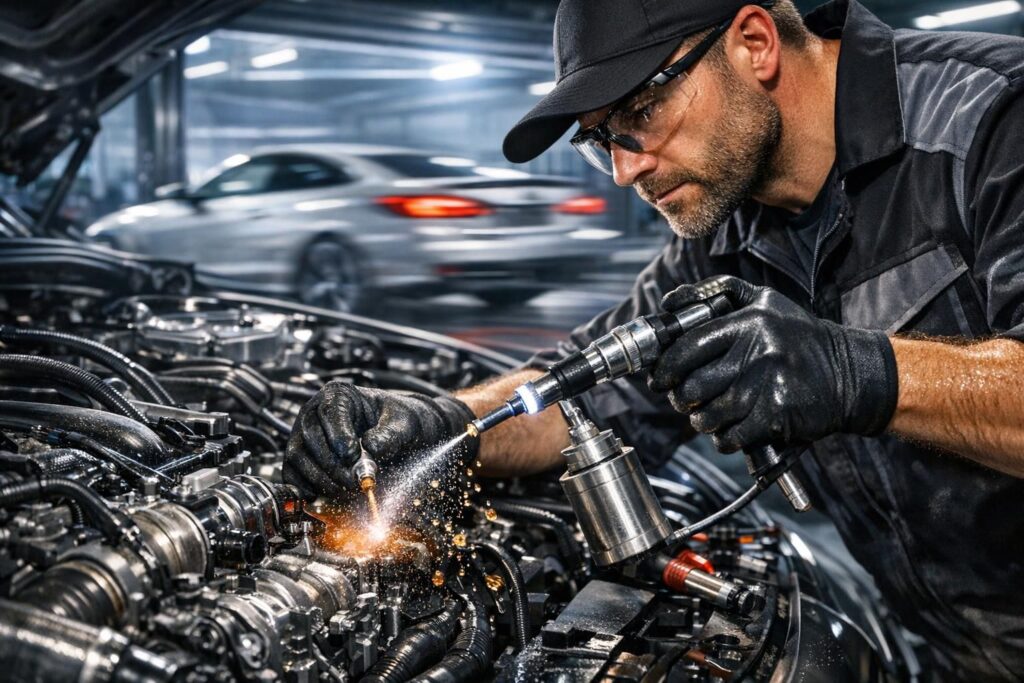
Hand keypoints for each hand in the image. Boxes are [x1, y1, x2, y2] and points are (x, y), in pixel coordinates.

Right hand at [283, 381, 476, 498]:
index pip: (330, 413)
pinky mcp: (301, 457)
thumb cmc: (399, 422)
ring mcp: (304, 434)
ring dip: (320, 479)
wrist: (397, 433)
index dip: (339, 437)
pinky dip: (305, 488)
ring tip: (346, 489)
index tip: (353, 456)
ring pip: (298, 457)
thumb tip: (371, 447)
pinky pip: (292, 473)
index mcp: (339, 395)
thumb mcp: (405, 423)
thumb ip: (391, 435)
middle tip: (353, 482)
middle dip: (331, 464)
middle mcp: (315, 411)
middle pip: (310, 437)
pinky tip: (326, 497)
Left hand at [649, 276, 897, 452]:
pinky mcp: (776, 417)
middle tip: (683, 399)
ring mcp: (766, 386)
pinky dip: (723, 438)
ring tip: (707, 414)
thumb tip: (671, 302)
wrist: (852, 375)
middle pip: (692, 386)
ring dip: (700, 420)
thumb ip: (719, 293)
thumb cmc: (801, 338)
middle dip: (680, 398)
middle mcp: (757, 352)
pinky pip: (729, 436)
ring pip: (707, 415)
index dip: (666, 366)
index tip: (659, 377)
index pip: (688, 346)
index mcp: (749, 323)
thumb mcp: (765, 302)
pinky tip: (729, 429)